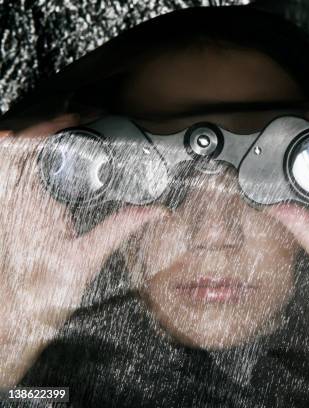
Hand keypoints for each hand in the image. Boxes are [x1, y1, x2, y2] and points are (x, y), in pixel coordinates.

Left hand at [0, 115, 166, 385]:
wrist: (19, 314)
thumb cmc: (44, 291)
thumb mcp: (88, 258)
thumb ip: (120, 228)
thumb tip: (153, 211)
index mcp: (31, 205)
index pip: (33, 151)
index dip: (52, 127)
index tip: (78, 117)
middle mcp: (15, 201)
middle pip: (19, 148)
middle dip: (45, 127)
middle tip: (74, 119)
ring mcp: (11, 206)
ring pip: (13, 162)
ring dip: (33, 142)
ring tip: (61, 130)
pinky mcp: (13, 215)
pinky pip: (16, 178)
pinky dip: (28, 162)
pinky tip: (47, 160)